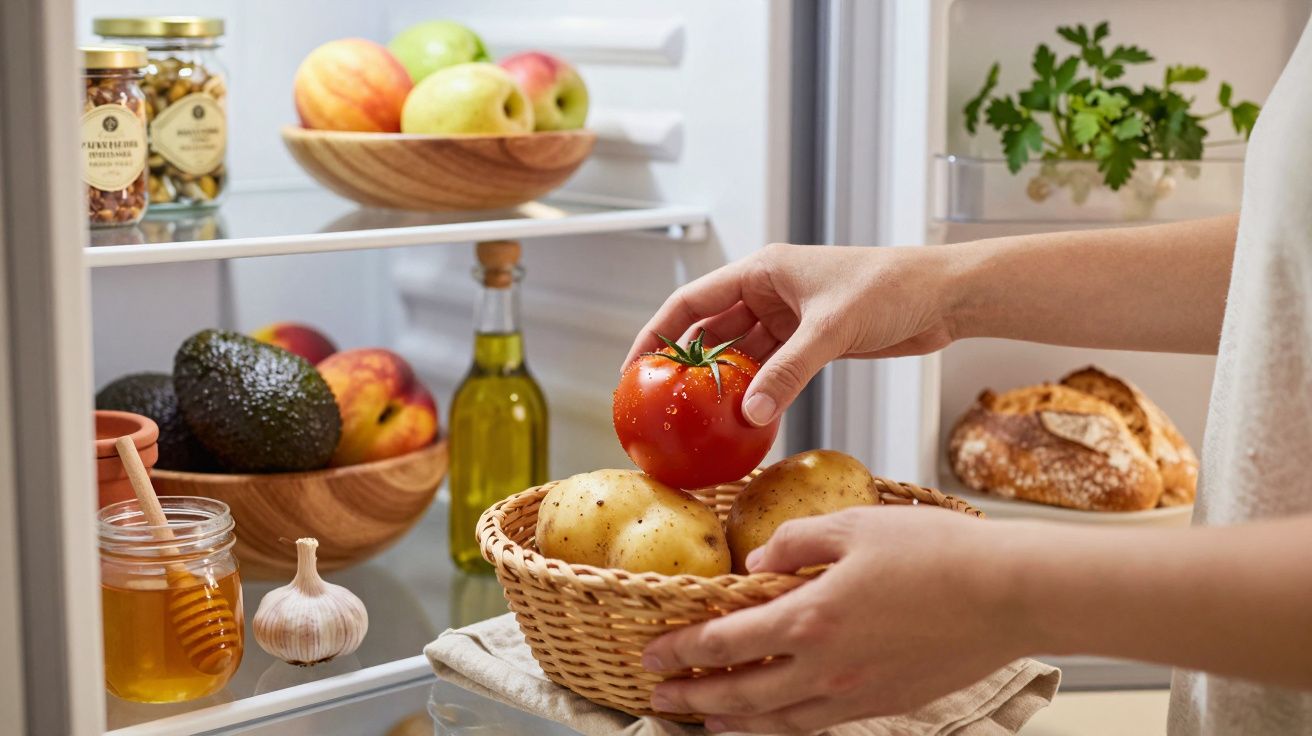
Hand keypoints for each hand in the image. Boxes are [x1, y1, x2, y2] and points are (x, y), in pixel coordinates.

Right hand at [623, 244, 960, 426]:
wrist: (943, 297)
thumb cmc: (890, 290)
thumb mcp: (830, 331)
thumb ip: (788, 372)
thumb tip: (748, 415)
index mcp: (762, 271)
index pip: (691, 302)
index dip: (657, 333)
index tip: (634, 368)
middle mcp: (768, 293)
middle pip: (709, 331)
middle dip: (684, 366)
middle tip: (658, 404)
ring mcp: (788, 320)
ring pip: (740, 355)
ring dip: (722, 385)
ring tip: (696, 420)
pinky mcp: (810, 344)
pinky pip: (770, 372)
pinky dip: (756, 394)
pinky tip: (741, 421)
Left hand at [642, 507, 1029, 733]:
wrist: (1007, 596)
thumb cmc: (935, 553)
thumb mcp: (853, 525)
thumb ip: (793, 542)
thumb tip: (755, 562)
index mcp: (808, 619)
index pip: (724, 644)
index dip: (682, 651)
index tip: (653, 654)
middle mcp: (824, 668)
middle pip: (740, 695)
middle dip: (693, 698)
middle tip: (659, 700)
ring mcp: (855, 694)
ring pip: (777, 721)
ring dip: (734, 721)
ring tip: (706, 719)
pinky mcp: (885, 703)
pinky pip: (818, 724)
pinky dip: (783, 726)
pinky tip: (776, 718)